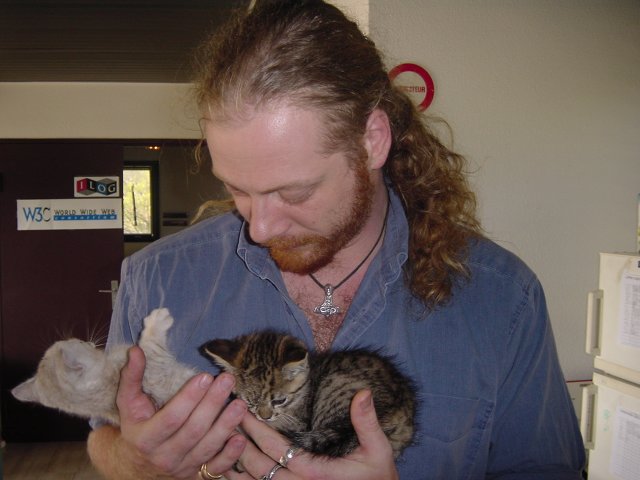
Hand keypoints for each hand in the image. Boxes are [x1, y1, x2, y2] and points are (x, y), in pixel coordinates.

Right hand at [89, 346, 247, 478]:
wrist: (136, 467)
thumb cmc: (136, 427)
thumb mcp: (128, 405)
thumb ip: (131, 378)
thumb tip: (135, 350)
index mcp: (145, 438)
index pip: (171, 418)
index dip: (189, 398)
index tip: (205, 376)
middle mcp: (164, 456)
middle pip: (193, 430)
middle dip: (213, 404)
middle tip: (227, 380)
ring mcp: (182, 468)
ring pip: (207, 448)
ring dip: (226, 425)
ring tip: (240, 403)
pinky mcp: (196, 475)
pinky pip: (215, 469)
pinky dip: (230, 456)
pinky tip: (241, 438)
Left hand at [224, 390, 398, 479]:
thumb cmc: (379, 479)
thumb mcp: (378, 450)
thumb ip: (367, 423)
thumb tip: (362, 392)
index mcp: (316, 473)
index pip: (278, 450)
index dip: (258, 431)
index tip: (243, 411)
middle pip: (260, 469)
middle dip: (240, 444)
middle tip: (225, 421)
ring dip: (237, 466)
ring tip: (221, 443)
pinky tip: (231, 470)